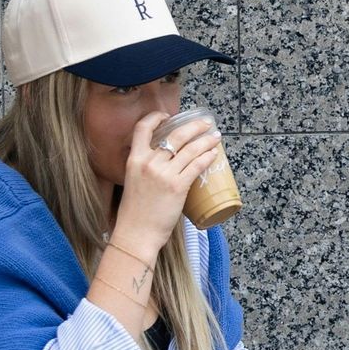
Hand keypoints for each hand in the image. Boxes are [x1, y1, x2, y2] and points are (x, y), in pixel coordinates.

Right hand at [112, 110, 222, 257]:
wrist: (136, 234)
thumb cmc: (135, 213)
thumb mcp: (133, 181)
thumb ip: (145, 168)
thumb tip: (164, 162)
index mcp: (134, 159)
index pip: (142, 128)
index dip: (156, 117)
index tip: (168, 116)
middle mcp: (148, 162)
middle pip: (175, 135)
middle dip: (194, 126)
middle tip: (205, 123)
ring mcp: (164, 174)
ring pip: (190, 149)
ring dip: (206, 140)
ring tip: (215, 137)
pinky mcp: (177, 187)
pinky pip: (196, 166)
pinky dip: (207, 157)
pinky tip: (213, 154)